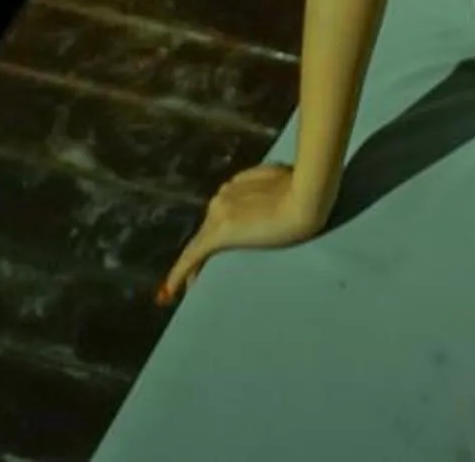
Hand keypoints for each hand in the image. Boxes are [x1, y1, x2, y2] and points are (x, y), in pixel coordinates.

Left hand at [158, 164, 327, 301]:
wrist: (304, 196)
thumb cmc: (304, 189)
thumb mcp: (283, 184)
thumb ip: (267, 192)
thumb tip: (269, 201)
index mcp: (238, 184)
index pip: (222, 209)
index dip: (218, 225)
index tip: (217, 238)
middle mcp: (223, 196)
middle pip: (210, 226)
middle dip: (209, 245)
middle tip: (203, 272)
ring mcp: (219, 213)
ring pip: (201, 241)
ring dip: (199, 262)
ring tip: (192, 285)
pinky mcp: (219, 233)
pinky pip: (192, 256)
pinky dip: (179, 273)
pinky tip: (170, 291)